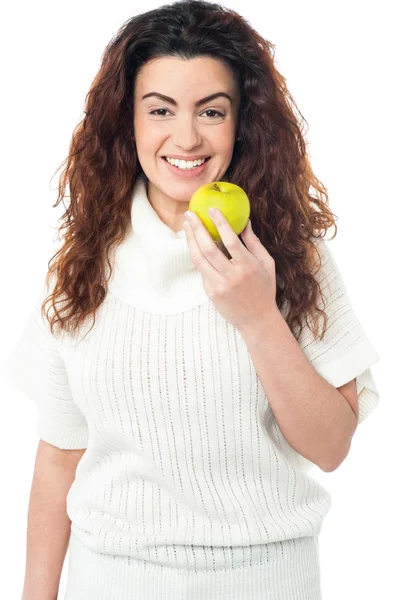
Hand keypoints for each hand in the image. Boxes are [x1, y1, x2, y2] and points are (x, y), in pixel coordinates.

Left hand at [183, 207, 276, 332]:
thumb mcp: (267, 264)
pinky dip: (197, 255)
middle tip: (190, 214)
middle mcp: (232, 276)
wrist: (257, 320)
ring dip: (190, 240)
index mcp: (248, 267)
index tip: (212, 209)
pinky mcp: (211, 293)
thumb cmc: (264, 289)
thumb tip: (244, 221)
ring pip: (199, 259)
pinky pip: (202, 270)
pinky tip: (193, 243)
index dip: (220, 223)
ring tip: (187, 226)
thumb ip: (254, 243)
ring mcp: (219, 286)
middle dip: (197, 228)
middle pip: (208, 248)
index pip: (231, 241)